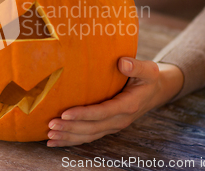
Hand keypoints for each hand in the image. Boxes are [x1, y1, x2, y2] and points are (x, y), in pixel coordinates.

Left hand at [47, 57, 183, 146]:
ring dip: (68, 136)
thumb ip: (136, 66)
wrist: (155, 92)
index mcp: (128, 106)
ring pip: (88, 135)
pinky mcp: (107, 127)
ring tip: (49, 135)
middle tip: (51, 125)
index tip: (65, 113)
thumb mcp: (149, 70)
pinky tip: (55, 141)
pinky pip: (88, 137)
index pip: (103, 112)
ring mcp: (113, 126)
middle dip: (70, 128)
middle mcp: (120, 120)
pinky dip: (71, 140)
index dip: (84, 114)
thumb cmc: (148, 78)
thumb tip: (122, 62)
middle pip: (92, 128)